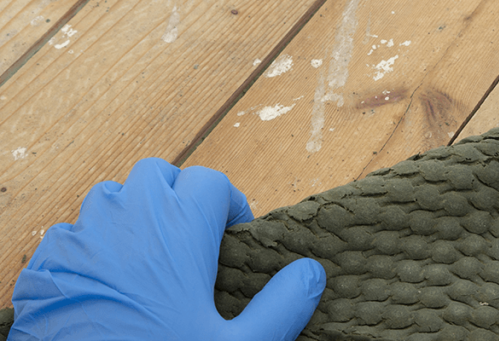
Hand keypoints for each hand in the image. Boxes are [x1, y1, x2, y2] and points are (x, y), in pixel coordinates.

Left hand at [10, 158, 325, 339]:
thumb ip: (282, 307)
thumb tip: (312, 273)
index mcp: (178, 230)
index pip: (211, 181)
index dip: (229, 204)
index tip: (234, 237)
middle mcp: (127, 219)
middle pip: (158, 175)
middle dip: (180, 197)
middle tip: (194, 240)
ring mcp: (79, 238)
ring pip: (111, 197)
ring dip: (135, 215)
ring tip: (151, 258)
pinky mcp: (45, 263)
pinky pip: (72, 233)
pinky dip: (94, 246)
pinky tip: (108, 284)